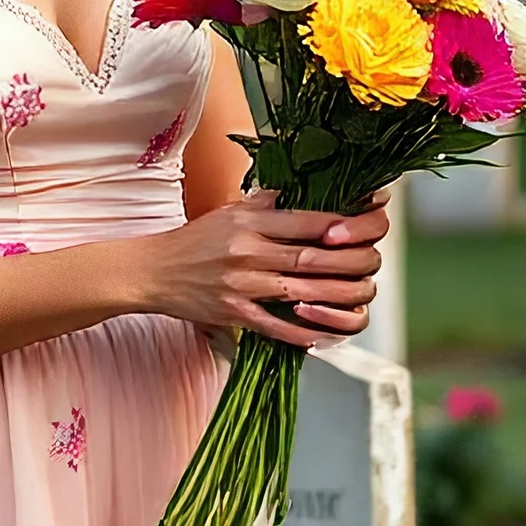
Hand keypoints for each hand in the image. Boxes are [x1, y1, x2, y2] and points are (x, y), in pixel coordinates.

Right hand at [142, 192, 388, 348]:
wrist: (152, 272)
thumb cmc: (195, 241)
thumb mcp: (230, 212)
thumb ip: (267, 203)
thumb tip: (303, 193)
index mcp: (250, 224)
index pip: (306, 222)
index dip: (341, 225)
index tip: (365, 226)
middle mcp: (248, 253)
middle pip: (311, 257)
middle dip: (348, 261)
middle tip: (373, 261)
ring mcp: (242, 286)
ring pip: (300, 292)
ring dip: (334, 296)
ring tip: (359, 294)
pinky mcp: (234, 314)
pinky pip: (275, 327)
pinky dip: (301, 332)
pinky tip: (323, 332)